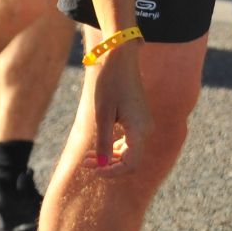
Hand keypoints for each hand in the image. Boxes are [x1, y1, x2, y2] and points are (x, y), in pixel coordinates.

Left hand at [81, 35, 151, 175]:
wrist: (120, 58)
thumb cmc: (110, 83)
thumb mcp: (103, 114)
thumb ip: (104, 142)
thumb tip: (102, 166)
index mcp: (140, 130)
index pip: (130, 164)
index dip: (112, 172)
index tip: (93, 170)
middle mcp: (146, 129)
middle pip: (131, 160)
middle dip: (109, 166)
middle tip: (85, 163)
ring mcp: (144, 124)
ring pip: (130, 152)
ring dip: (110, 158)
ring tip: (88, 157)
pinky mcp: (139, 119)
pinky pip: (130, 141)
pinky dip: (115, 147)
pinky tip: (99, 147)